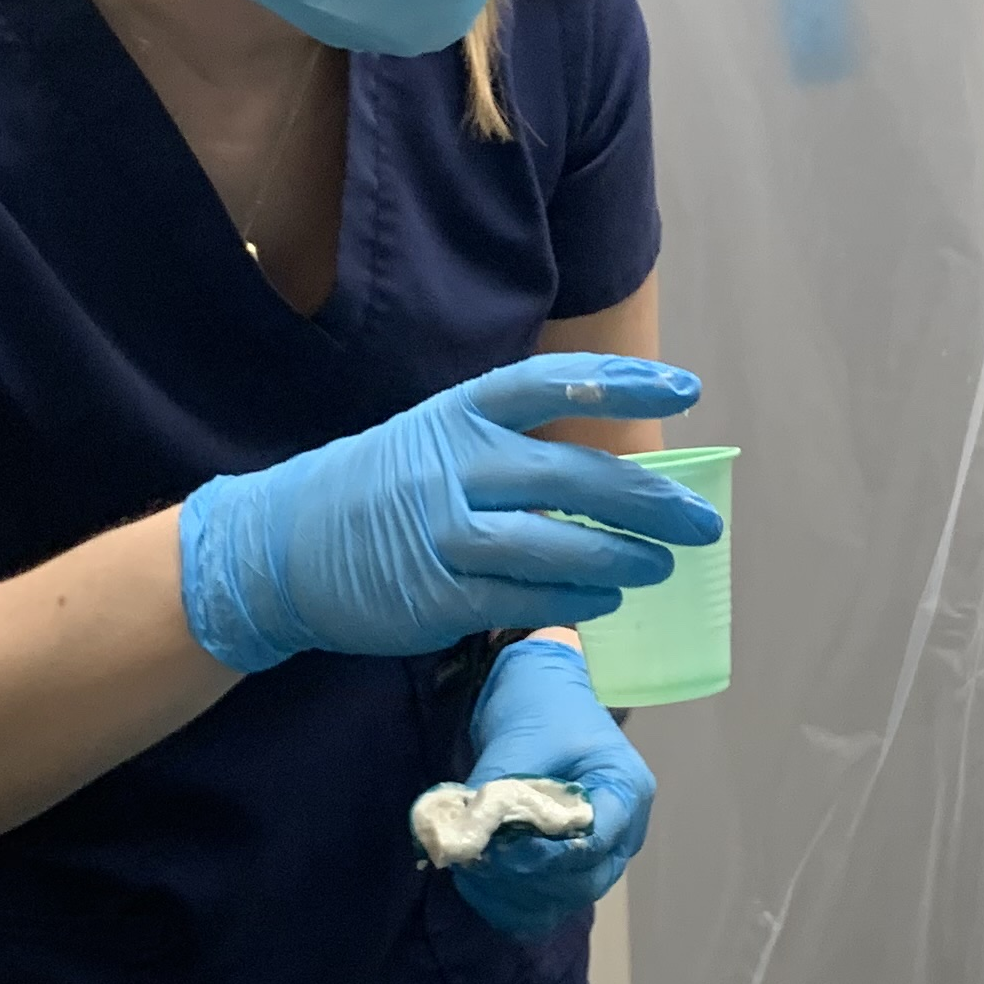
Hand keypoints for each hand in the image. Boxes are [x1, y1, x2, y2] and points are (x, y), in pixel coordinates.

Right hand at [176, 355, 721, 671]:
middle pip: (571, 474)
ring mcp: (442, 531)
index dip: (622, 382)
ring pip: (554, 543)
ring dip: (620, 557)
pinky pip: (523, 599)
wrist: (281, 546)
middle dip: (649, 499)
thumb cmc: (379, 488)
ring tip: (661, 565)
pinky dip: (574, 601)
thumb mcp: (435, 438)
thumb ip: (511, 446)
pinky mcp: (435, 594)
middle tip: (702, 521)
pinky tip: (607, 600)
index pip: (552, 384)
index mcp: (458, 413)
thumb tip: (610, 472)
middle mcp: (453, 464)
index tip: (687, 390)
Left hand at [450, 634, 652, 939]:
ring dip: (516, 894)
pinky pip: (549, 903)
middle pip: (584, 881)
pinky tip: (478, 886)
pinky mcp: (571, 864)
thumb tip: (462, 842)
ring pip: (565, 899)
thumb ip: (497, 794)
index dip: (547, 854)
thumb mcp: (521, 742)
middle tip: (479, 862)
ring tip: (471, 873)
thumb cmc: (541, 707)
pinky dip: (513, 902)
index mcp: (626, 789)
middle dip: (527, 878)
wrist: (543, 692)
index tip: (500, 848)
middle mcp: (624, 831)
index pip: (595, 842)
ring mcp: (600, 853)